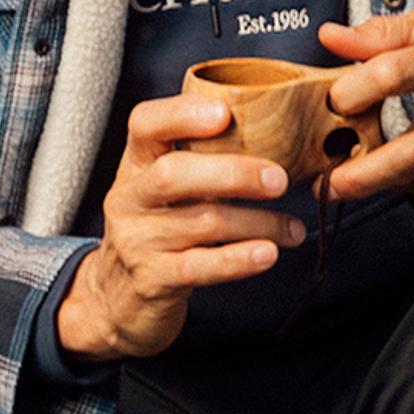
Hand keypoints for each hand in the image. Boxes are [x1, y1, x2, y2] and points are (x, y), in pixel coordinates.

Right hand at [57, 95, 306, 361]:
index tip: (223, 114)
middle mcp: (130, 199)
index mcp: (136, 166)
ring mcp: (137, 241)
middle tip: (279, 180)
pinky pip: (200, 266)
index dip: (181, 114)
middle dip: (233, 174)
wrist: (119, 300)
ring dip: (258, 223)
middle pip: (173, 174)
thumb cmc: (159, 234)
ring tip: (293, 229)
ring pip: (201, 223)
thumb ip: (202, 164)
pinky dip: (239, 259)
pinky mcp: (152, 280)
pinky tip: (268, 253)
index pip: (145, 124)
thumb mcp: (166, 193)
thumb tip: (281, 139)